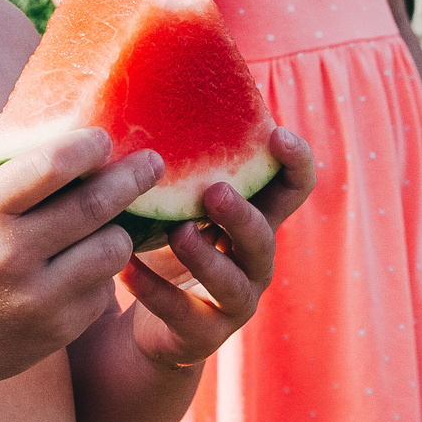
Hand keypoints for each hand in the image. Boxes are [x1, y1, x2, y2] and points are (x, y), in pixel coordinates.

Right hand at [0, 130, 154, 395]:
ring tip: (115, 222)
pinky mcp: (56, 330)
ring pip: (112, 250)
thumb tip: (68, 153)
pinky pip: (101, 291)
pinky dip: (98, 275)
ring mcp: (38, 297)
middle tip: (153, 163)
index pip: (52, 164)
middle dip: (132, 178)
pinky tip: (82, 268)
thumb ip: (5, 184)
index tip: (104, 140)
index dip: (88, 146)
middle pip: (95, 205)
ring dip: (120, 231)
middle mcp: (13, 253)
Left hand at [119, 127, 315, 369]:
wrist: (156, 323)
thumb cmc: (170, 242)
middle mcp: (253, 260)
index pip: (293, 189)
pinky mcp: (203, 333)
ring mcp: (234, 301)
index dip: (295, 163)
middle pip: (264, 237)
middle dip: (242, 215)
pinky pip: (181, 314)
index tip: (277, 135)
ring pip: (233, 283)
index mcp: (254, 219)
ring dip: (206, 257)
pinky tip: (125, 268)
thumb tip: (145, 87)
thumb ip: (181, 163)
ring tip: (177, 234)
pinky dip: (153, 290)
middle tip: (215, 191)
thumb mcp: (180, 201)